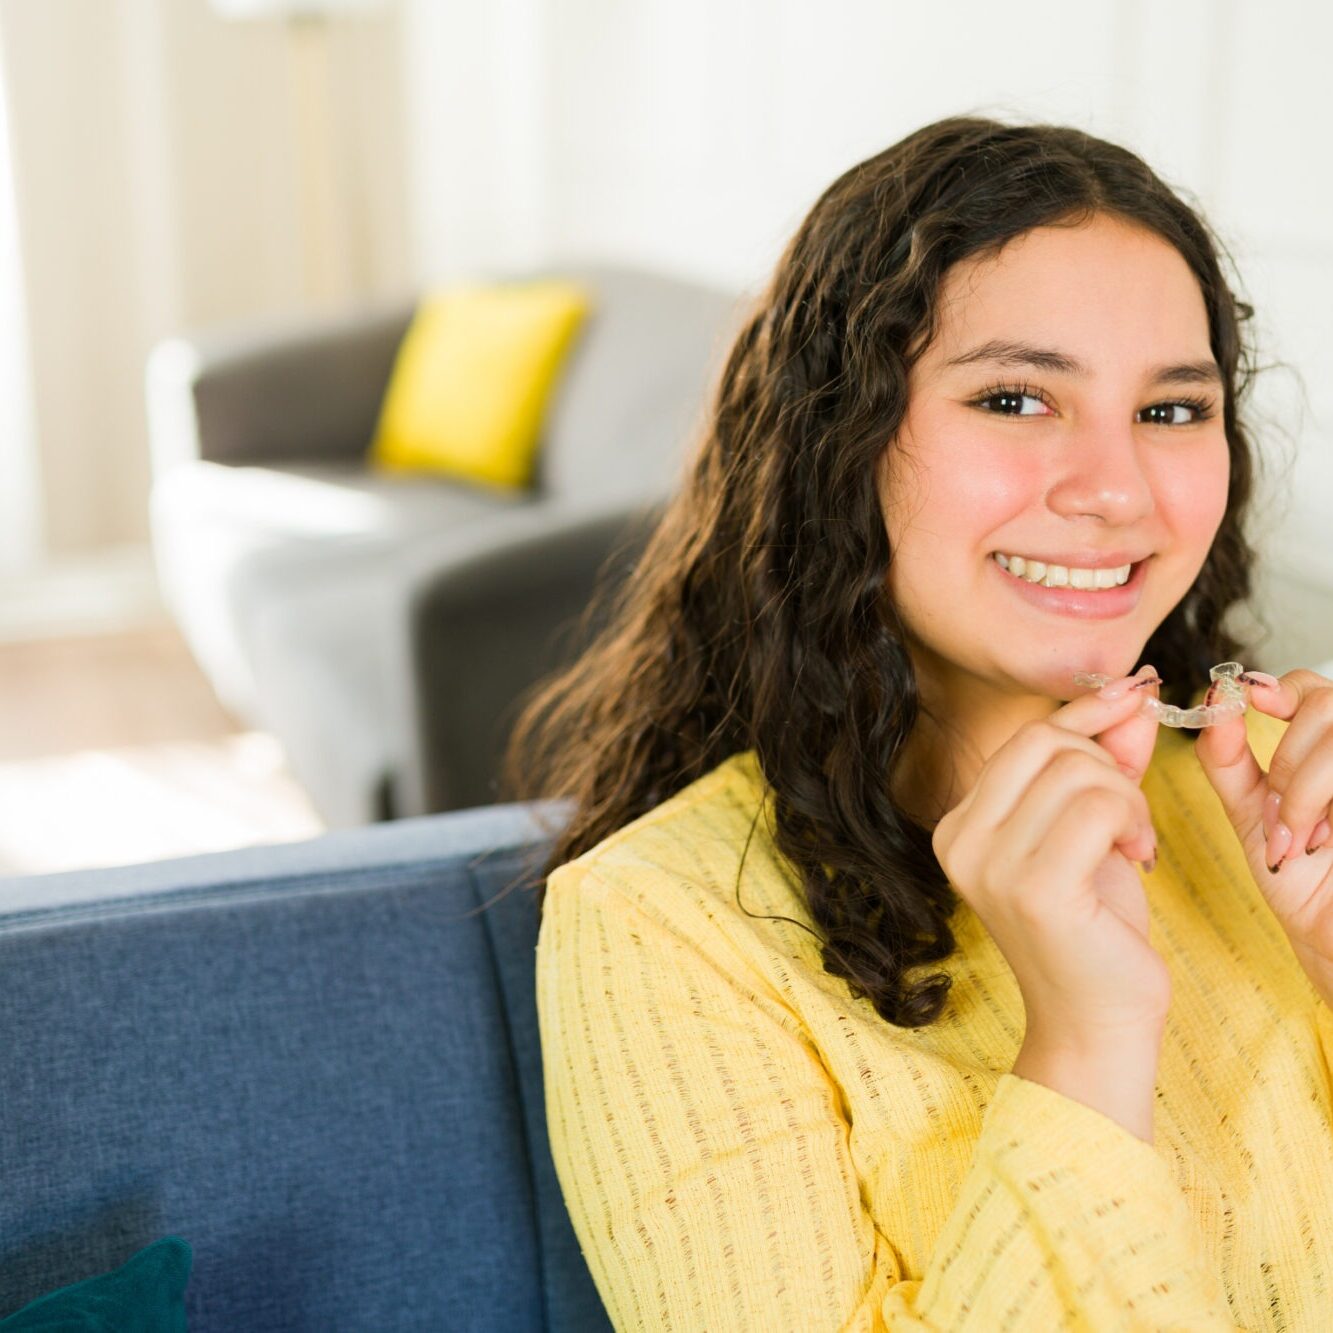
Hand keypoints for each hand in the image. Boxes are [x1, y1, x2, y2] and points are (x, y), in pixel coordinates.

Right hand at [931, 665, 1169, 1043]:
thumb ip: (1105, 763)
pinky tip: (1140, 858)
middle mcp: (959, 840)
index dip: (1087, 713)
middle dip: (1108, 764)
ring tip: (1136, 842)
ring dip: (1129, 799)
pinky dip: (1134, 821)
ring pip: (1079, 772)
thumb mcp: (1094, 831)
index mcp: (959, 825)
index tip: (1136, 695)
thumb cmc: (1094, 929)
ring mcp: (989, 865)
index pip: (1026, 737)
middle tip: (1130, 816)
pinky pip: (1099, 807)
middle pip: (1047, 743)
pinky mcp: (1033, 888)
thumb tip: (1131, 696)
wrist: (1095, 1022)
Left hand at [1193, 668, 1332, 1002]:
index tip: (1250, 701)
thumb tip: (1214, 698)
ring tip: (1298, 835)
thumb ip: (1228, 757)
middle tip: (1277, 814)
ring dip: (1305, 786)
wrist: (1330, 936)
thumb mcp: (1251, 810)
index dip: (1278, 687)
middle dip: (1288, 759)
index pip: (1309, 686)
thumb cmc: (1298, 878)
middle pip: (1326, 703)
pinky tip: (1320, 842)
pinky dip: (1321, 803)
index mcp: (1326, 748)